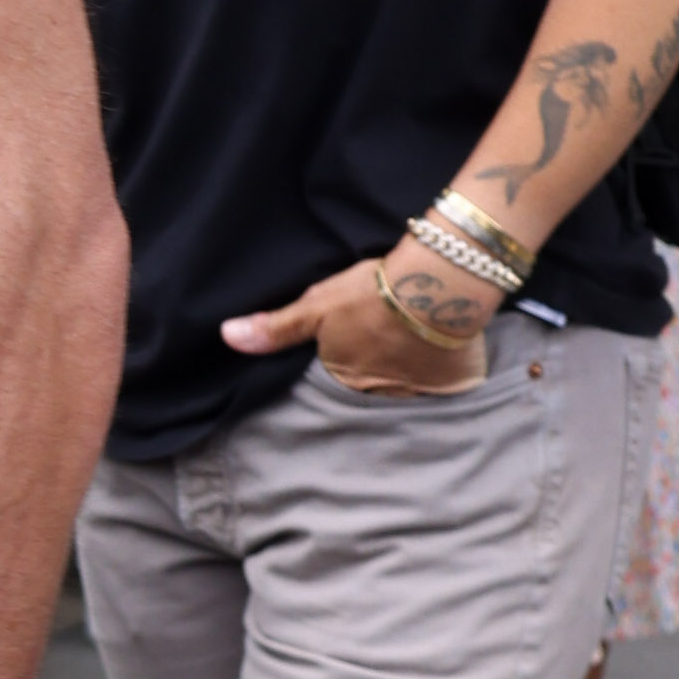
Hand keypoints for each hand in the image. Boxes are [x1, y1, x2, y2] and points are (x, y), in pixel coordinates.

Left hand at [220, 252, 496, 393]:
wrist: (438, 284)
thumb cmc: (371, 292)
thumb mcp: (317, 305)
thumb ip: (276, 328)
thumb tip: (227, 337)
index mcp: (344, 377)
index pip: (340, 375)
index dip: (349, 354)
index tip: (359, 335)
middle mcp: (379, 393)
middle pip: (374, 383)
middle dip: (378, 365)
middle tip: (388, 335)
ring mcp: (417, 391)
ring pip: (408, 384)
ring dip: (410, 368)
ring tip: (416, 339)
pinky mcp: (451, 383)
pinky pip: (443, 382)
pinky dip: (442, 369)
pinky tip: (443, 347)